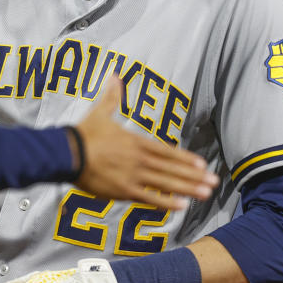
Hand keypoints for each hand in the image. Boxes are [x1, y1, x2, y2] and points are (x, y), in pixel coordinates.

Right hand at [74, 77, 218, 209]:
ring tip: (206, 194)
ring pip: (165, 184)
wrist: (68, 153)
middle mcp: (139, 159)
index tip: (202, 165)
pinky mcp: (123, 191)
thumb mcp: (100, 112)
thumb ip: (111, 97)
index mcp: (136, 142)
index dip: (185, 159)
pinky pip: (148, 198)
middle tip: (214, 182)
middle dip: (195, 176)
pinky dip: (165, 202)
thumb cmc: (84, 133)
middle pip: (172, 169)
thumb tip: (113, 76)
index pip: (167, 152)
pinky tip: (182, 206)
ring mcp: (133, 176)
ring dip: (187, 189)